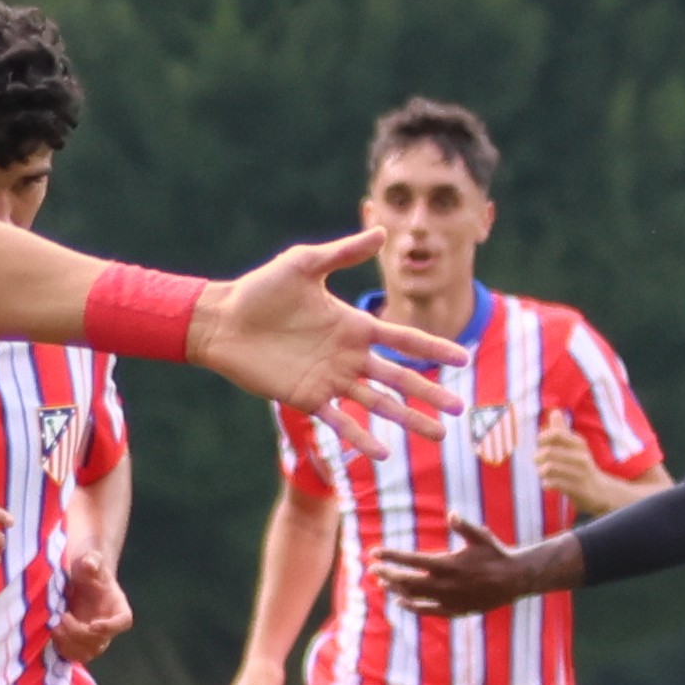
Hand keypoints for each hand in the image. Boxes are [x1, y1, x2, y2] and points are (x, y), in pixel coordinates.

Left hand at [51, 549, 131, 664]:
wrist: (76, 581)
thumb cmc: (86, 570)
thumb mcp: (89, 560)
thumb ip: (91, 560)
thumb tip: (89, 564)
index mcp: (117, 607)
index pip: (122, 622)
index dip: (110, 627)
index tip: (93, 625)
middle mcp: (108, 627)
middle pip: (101, 642)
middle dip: (79, 633)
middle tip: (63, 617)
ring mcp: (94, 639)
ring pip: (87, 653)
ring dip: (69, 643)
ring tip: (55, 627)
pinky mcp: (78, 645)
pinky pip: (73, 656)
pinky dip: (61, 648)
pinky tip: (51, 633)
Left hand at [187, 229, 456, 450]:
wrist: (222, 321)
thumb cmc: (260, 289)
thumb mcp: (303, 264)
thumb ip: (342, 253)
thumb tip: (380, 230)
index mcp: (354, 326)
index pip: (403, 339)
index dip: (432, 349)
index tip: (462, 358)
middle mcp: (348, 355)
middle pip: (399, 378)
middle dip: (430, 392)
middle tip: (460, 408)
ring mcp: (330, 379)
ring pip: (378, 404)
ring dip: (407, 419)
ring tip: (437, 435)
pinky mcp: (307, 398)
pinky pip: (339, 421)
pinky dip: (360, 438)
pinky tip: (382, 454)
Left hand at [374, 517, 561, 619]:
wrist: (514, 580)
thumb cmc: (496, 554)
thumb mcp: (481, 537)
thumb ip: (464, 526)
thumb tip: (451, 513)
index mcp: (448, 564)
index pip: (411, 559)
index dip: (390, 556)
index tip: (374, 552)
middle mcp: (445, 584)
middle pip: (407, 580)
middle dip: (387, 573)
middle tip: (373, 568)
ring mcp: (448, 599)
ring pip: (414, 596)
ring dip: (396, 588)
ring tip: (382, 582)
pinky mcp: (454, 610)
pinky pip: (427, 611)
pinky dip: (411, 606)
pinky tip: (399, 601)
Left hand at [531, 406, 597, 502]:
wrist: (600, 491)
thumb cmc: (581, 466)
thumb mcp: (574, 447)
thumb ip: (562, 431)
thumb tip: (555, 411)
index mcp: (579, 443)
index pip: (556, 433)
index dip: (543, 438)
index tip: (542, 445)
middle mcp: (581, 456)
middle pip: (548, 451)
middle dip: (538, 458)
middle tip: (539, 463)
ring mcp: (580, 473)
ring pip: (548, 468)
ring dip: (541, 471)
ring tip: (544, 474)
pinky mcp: (578, 489)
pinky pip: (553, 483)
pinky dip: (546, 484)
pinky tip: (549, 484)